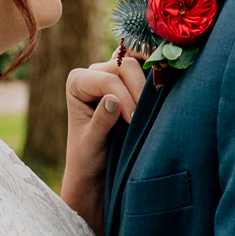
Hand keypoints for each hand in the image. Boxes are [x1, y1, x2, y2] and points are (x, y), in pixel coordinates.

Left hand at [62, 56, 146, 233]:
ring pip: (139, 67)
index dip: (124, 98)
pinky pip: (146, 75)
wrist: (94, 168)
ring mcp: (112, 74)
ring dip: (148, 88)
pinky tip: (157, 103)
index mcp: (77, 82)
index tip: (132, 122)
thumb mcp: (91, 143)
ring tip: (149, 113)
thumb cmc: (87, 157)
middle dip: (138, 91)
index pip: (108, 79)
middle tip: (143, 118)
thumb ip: (101, 121)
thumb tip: (113, 99)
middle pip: (125, 67)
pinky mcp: (128, 82)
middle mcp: (93, 72)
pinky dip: (154, 85)